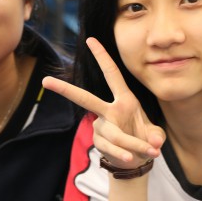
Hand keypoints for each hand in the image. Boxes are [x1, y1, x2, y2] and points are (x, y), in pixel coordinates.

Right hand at [42, 38, 163, 170]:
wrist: (136, 161)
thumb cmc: (144, 139)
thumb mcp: (155, 135)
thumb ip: (156, 136)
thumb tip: (154, 142)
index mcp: (124, 100)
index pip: (112, 74)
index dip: (102, 56)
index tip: (90, 39)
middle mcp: (109, 110)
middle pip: (85, 98)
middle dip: (65, 90)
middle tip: (45, 81)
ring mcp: (101, 126)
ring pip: (114, 134)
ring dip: (133, 145)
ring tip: (150, 152)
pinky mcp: (99, 142)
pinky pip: (111, 148)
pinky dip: (123, 154)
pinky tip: (131, 158)